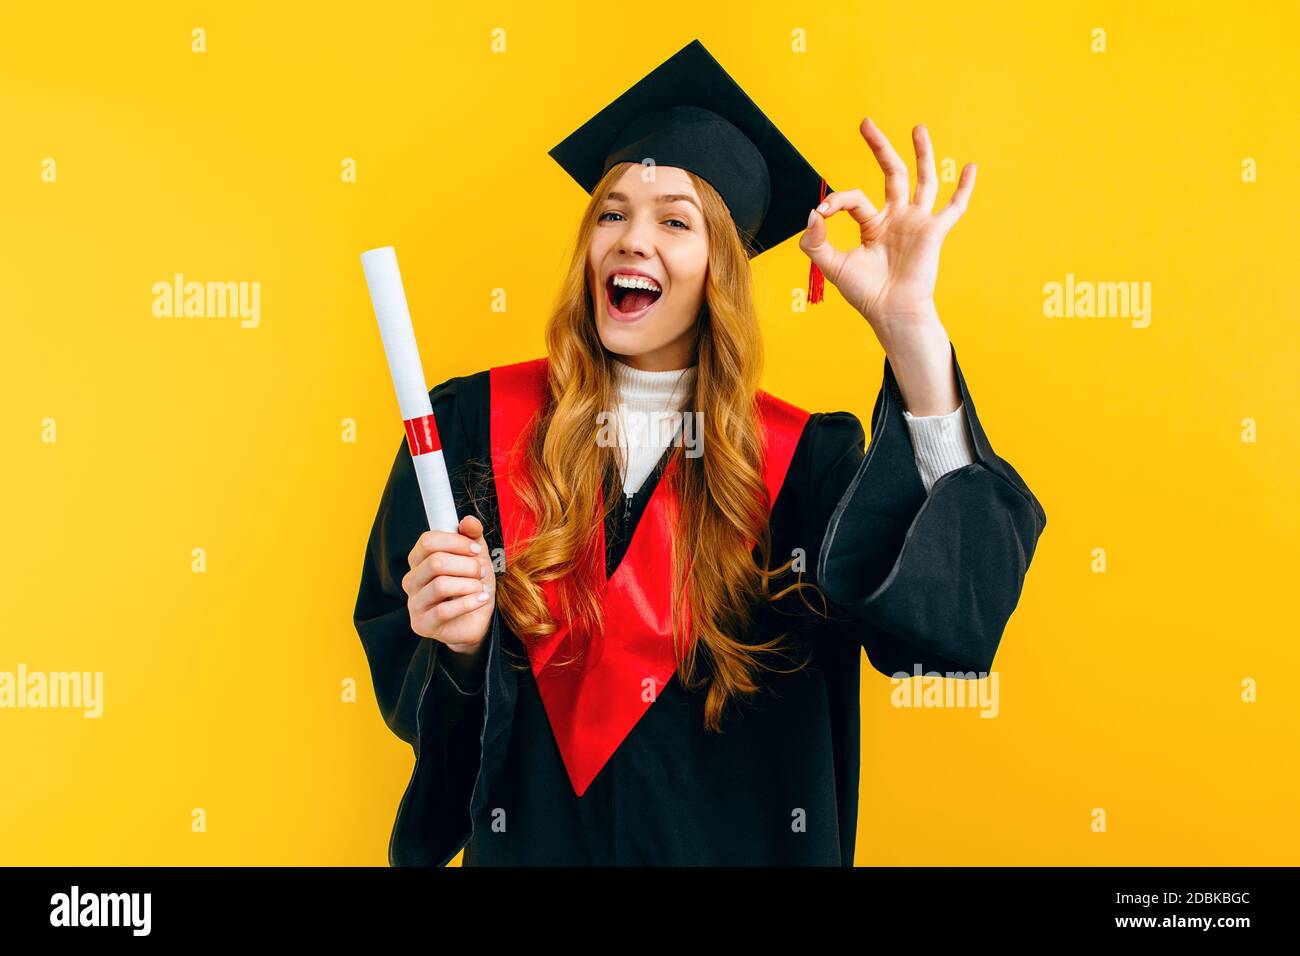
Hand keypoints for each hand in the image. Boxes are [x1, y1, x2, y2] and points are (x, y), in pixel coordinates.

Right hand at [402, 515, 494, 652]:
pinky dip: (468, 603)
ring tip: (481, 588)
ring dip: (469, 584)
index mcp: (419, 560)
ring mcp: (414, 603)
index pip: (428, 541)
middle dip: (467, 565)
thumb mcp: (476, 557)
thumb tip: (469, 521)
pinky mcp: (422, 624)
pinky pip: (444, 610)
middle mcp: (411, 580)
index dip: (456, 542)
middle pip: (436, 562)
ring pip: (440, 585)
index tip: (476, 550)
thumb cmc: (471, 585)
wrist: (477, 621)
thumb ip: (473, 537)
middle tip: (482, 572)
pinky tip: (481, 600)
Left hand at [799, 118, 975, 334]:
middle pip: (891, 174)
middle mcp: (897, 219)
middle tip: (866, 123)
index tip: (823, 212)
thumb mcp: (832, 265)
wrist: (891, 313)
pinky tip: (971, 167)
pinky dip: (964, 188)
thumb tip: (813, 213)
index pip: (854, 198)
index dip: (836, 201)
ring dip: (922, 153)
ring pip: (922, 180)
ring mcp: (917, 223)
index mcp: (874, 225)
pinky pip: (953, 207)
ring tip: (917, 127)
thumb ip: (815, 242)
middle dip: (879, 147)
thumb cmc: (865, 294)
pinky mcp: (934, 232)